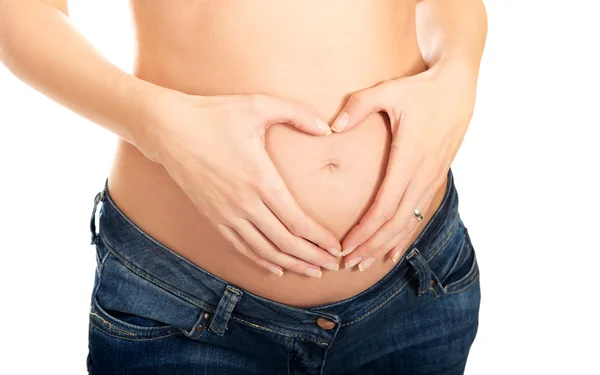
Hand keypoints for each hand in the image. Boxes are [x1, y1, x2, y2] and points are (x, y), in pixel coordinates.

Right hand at [139, 90, 341, 277]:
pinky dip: (261, 261)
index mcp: (260, 180)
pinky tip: (276, 268)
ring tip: (312, 273)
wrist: (167, 129)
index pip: (297, 221)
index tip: (336, 247)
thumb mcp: (258, 105)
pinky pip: (241, 247)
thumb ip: (297, 113)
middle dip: (312, 258)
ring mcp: (226, 214)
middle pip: (284, 243)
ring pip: (264, 251)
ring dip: (290, 265)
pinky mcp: (212, 217)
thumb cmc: (213, 115)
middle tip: (332, 267)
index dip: (319, 239)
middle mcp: (244, 204)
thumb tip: (327, 128)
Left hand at [330, 62, 476, 270]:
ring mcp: (433, 178)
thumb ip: (359, 105)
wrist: (458, 86)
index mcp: (410, 158)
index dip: (365, 230)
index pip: (385, 206)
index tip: (344, 245)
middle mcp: (424, 174)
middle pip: (396, 223)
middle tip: (348, 262)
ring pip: (409, 223)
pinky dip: (405, 235)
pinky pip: (419, 214)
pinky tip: (393, 251)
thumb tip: (332, 126)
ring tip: (364, 263)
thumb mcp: (389, 91)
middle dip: (371, 246)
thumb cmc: (420, 88)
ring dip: (386, 245)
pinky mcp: (437, 177)